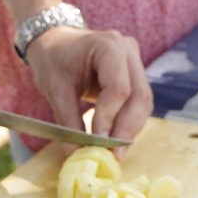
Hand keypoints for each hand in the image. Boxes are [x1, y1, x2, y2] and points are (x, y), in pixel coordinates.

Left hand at [26, 23, 150, 143]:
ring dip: (130, 129)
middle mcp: (128, 50)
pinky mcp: (135, 75)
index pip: (118, 89)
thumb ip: (68, 121)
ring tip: (114, 152)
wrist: (56, 42)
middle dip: (126, 129)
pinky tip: (116, 139)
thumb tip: (78, 154)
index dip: (109, 118)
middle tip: (113, 156)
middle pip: (139, 97)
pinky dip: (129, 123)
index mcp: (108, 45)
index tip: (97, 142)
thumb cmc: (53, 60)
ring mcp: (135, 62)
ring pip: (143, 103)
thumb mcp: (55, 89)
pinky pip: (139, 103)